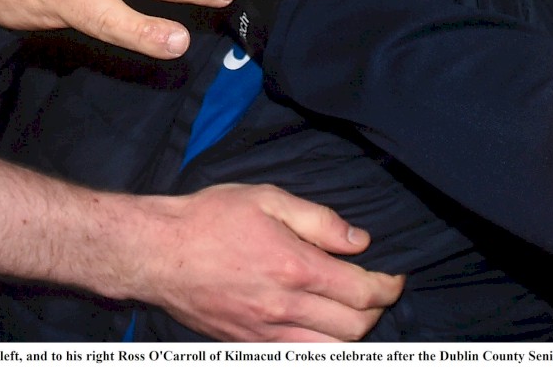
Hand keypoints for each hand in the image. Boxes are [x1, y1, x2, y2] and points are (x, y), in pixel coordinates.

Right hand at [134, 184, 403, 341]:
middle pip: (354, 328)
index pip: (362, 292)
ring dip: (352, 336)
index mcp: (294, 267)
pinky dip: (320, 349)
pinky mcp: (247, 345)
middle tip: (377, 293)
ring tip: (353, 313)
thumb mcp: (267, 198)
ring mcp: (264, 332)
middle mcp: (283, 308)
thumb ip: (319, 220)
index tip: (394, 278)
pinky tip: (323, 332)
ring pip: (329, 351)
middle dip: (376, 311)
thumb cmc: (211, 218)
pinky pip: (297, 358)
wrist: (157, 252)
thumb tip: (359, 241)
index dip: (388, 287)